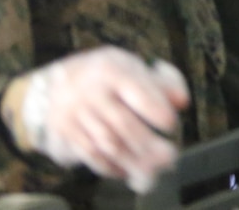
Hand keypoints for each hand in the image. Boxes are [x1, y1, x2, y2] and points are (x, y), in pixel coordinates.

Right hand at [11, 46, 188, 192]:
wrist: (57, 79)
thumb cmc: (109, 73)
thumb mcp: (133, 65)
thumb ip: (161, 82)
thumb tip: (182, 102)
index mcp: (112, 70)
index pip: (136, 92)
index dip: (155, 110)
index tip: (171, 124)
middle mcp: (90, 93)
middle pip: (122, 123)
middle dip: (147, 143)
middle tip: (170, 156)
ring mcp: (74, 114)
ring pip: (107, 143)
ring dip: (132, 160)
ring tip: (154, 171)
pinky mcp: (65, 133)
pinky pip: (90, 154)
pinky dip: (110, 166)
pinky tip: (127, 171)